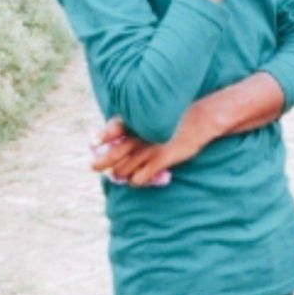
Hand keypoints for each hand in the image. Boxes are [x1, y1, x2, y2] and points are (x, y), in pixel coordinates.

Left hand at [89, 109, 212, 186]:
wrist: (201, 118)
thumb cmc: (176, 116)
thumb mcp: (155, 113)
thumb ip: (137, 123)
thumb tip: (117, 136)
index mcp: (137, 121)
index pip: (112, 129)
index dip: (100, 138)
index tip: (92, 145)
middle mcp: (140, 135)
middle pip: (112, 154)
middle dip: (101, 162)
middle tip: (94, 166)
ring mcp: (149, 149)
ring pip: (123, 169)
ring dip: (119, 174)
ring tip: (120, 174)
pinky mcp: (161, 160)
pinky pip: (140, 177)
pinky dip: (135, 181)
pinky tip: (137, 179)